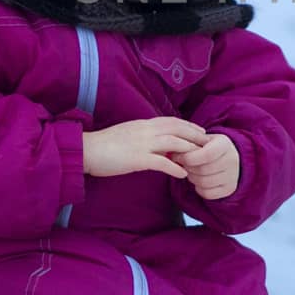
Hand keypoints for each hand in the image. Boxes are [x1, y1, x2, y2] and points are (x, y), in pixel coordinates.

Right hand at [82, 117, 206, 179]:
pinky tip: (183, 174)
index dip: (187, 125)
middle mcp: (145, 131)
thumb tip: (156, 142)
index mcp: (142, 124)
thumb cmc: (104, 145)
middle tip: (207, 143)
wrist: (86, 150)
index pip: (171, 121)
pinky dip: (175, 168)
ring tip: (200, 158)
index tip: (199, 130)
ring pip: (174, 143)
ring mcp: (142, 144)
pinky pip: (162, 162)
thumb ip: (142, 136)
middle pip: (177, 129)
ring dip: (189, 150)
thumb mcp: (126, 134)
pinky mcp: (137, 159)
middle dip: (194, 135)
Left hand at [177, 133, 240, 200]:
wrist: (228, 156)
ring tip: (190, 171)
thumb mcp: (201, 139)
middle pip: (203, 170)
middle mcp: (232, 160)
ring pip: (204, 183)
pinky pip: (208, 194)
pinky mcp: (230, 189)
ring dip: (192, 178)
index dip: (188, 158)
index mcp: (225, 144)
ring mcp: (233, 176)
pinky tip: (199, 180)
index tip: (176, 157)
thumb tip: (170, 152)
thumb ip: (187, 143)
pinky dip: (199, 188)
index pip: (206, 154)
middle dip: (187, 168)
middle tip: (182, 164)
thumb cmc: (208, 146)